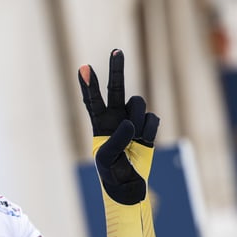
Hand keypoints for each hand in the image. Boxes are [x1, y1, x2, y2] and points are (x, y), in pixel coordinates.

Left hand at [78, 49, 158, 204]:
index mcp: (100, 124)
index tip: (84, 67)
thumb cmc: (111, 173)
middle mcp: (115, 118)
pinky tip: (144, 142)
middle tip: (116, 50)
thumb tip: (130, 123)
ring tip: (134, 138)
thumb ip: (116, 140)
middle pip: (116, 88)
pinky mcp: (147, 128)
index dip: (89, 85)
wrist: (129, 187)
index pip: (93, 101)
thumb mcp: (107, 159)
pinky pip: (153, 119)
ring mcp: (133, 121)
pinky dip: (149, 131)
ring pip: (139, 103)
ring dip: (138, 117)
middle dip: (116, 69)